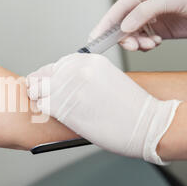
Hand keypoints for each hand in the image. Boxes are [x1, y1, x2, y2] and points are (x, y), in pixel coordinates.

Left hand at [26, 54, 180, 164]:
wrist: (148, 125)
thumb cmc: (132, 109)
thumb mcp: (108, 80)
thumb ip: (85, 78)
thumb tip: (63, 85)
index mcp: (90, 60)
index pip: (57, 64)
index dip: (50, 77)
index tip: (49, 84)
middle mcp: (78, 70)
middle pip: (43, 74)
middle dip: (40, 85)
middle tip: (42, 94)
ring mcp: (70, 87)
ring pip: (38, 89)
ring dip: (39, 97)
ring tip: (47, 104)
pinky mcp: (64, 107)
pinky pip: (42, 105)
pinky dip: (44, 110)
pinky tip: (54, 113)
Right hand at [90, 0, 186, 50]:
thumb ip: (144, 12)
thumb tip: (124, 27)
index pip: (118, 8)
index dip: (105, 24)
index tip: (95, 38)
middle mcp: (144, 5)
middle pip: (122, 24)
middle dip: (124, 37)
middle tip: (132, 45)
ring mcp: (151, 18)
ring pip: (131, 35)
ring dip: (137, 43)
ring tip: (150, 44)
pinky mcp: (158, 30)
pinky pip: (143, 41)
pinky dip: (146, 46)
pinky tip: (157, 43)